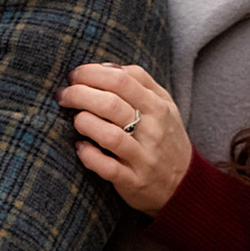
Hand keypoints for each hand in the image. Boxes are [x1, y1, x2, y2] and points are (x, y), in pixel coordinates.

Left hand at [62, 63, 191, 212]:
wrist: (185, 184)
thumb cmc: (166, 137)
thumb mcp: (164, 104)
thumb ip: (140, 81)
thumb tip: (106, 66)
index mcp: (158, 107)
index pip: (121, 80)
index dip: (92, 73)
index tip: (74, 75)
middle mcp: (152, 131)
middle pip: (111, 105)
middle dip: (79, 95)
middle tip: (63, 95)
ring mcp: (143, 158)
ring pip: (109, 136)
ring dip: (84, 123)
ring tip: (76, 120)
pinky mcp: (134, 181)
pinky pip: (107, 168)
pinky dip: (88, 155)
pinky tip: (80, 147)